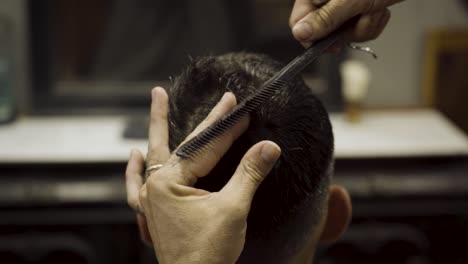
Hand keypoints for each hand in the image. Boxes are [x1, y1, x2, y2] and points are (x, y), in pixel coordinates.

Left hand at [126, 87, 280, 263]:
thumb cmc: (208, 253)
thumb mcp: (232, 209)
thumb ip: (249, 174)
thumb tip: (269, 148)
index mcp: (169, 183)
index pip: (203, 145)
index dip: (224, 125)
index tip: (238, 107)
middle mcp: (155, 187)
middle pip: (178, 144)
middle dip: (196, 119)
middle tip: (195, 94)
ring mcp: (151, 200)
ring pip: (156, 156)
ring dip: (157, 131)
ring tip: (156, 102)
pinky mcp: (154, 213)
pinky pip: (137, 186)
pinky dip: (134, 171)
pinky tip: (133, 156)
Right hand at [289, 0, 403, 47]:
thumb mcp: (350, 0)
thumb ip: (324, 18)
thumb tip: (300, 34)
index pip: (299, 24)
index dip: (313, 39)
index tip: (331, 44)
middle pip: (323, 32)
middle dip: (347, 30)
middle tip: (361, 15)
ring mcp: (342, 5)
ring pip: (344, 33)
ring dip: (364, 26)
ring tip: (374, 8)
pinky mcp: (358, 9)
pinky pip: (360, 29)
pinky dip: (373, 22)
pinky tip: (379, 9)